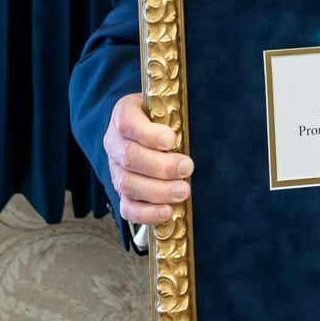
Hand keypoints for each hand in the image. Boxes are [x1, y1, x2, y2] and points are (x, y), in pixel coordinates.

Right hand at [103, 93, 194, 236]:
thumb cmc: (161, 118)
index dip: (148, 134)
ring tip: (182, 191)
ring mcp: (117, 170)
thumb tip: (203, 124)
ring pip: (128, 184)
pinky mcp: (123, 192)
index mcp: (124, 116)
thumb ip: (176, 114)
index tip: (171, 140)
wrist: (146, 131)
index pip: (127, 123)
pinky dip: (147, 213)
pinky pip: (128, 207)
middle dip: (161, 166)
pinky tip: (166, 211)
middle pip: (130, 157)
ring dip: (158, 191)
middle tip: (187, 168)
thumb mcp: (166, 107)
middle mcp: (116, 144)